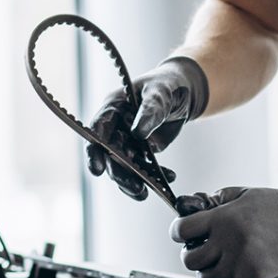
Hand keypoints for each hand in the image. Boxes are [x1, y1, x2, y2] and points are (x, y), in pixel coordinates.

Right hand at [86, 56, 208, 200]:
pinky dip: (155, 177)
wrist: (183, 92)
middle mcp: (116, 127)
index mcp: (113, 108)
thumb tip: (138, 133)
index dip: (94, 150)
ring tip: (146, 192)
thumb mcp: (160, 92)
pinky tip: (169, 177)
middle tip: (135, 186)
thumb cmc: (166, 85)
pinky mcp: (143, 152)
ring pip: (124, 167)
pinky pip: (144, 169)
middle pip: (110, 154)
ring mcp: (128, 141)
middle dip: (119, 172)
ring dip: (133, 181)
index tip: (97, 168)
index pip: (97, 130)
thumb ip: (150, 109)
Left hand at [169, 186, 277, 277]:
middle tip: (202, 252)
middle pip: (191, 259)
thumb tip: (195, 205)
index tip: (181, 235)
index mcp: (223, 217)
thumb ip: (218, 199)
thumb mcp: (245, 193)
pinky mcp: (255, 277)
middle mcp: (229, 239)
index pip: (182, 230)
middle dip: (193, 256)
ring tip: (219, 265)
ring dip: (209, 273)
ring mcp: (241, 260)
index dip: (177, 233)